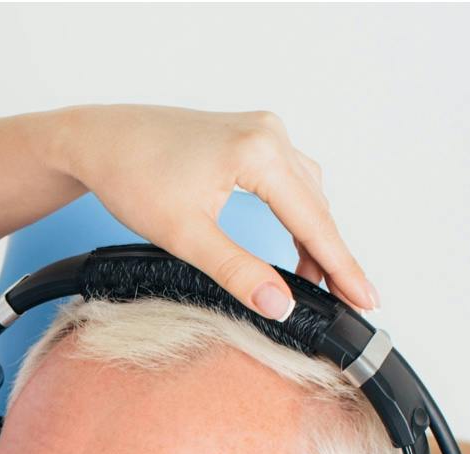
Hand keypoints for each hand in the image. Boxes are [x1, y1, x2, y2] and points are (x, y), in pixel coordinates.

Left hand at [52, 105, 378, 317]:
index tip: (367, 299)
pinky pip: (291, 180)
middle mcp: (270, 133)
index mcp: (260, 152)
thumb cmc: (133, 178)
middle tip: (353, 301)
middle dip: (334, 257)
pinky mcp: (250, 137)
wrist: (102, 141)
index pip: (314, 221)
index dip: (342, 267)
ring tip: (322, 283)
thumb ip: (235, 271)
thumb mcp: (185, 235)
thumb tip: (280, 305)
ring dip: (315, 237)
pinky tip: (297, 244)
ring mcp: (262, 131)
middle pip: (317, 206)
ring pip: (306, 193)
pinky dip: (298, 215)